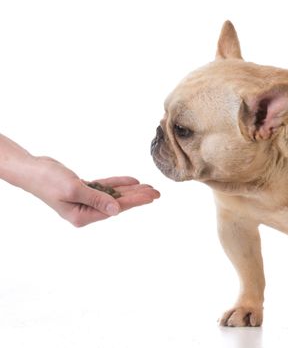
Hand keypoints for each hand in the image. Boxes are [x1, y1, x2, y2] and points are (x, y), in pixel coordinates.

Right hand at [28, 156, 159, 226]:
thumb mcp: (73, 189)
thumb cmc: (48, 181)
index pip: (115, 208)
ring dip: (131, 190)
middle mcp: (85, 211)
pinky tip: (133, 181)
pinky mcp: (84, 190)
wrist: (32, 169)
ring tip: (150, 187)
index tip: (151, 197)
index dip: (134, 201)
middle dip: (138, 197)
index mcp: (82, 216)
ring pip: (114, 195)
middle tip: (157, 192)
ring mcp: (85, 200)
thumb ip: (96, 199)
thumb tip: (116, 209)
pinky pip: (106, 187)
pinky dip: (118, 183)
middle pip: (118, 203)